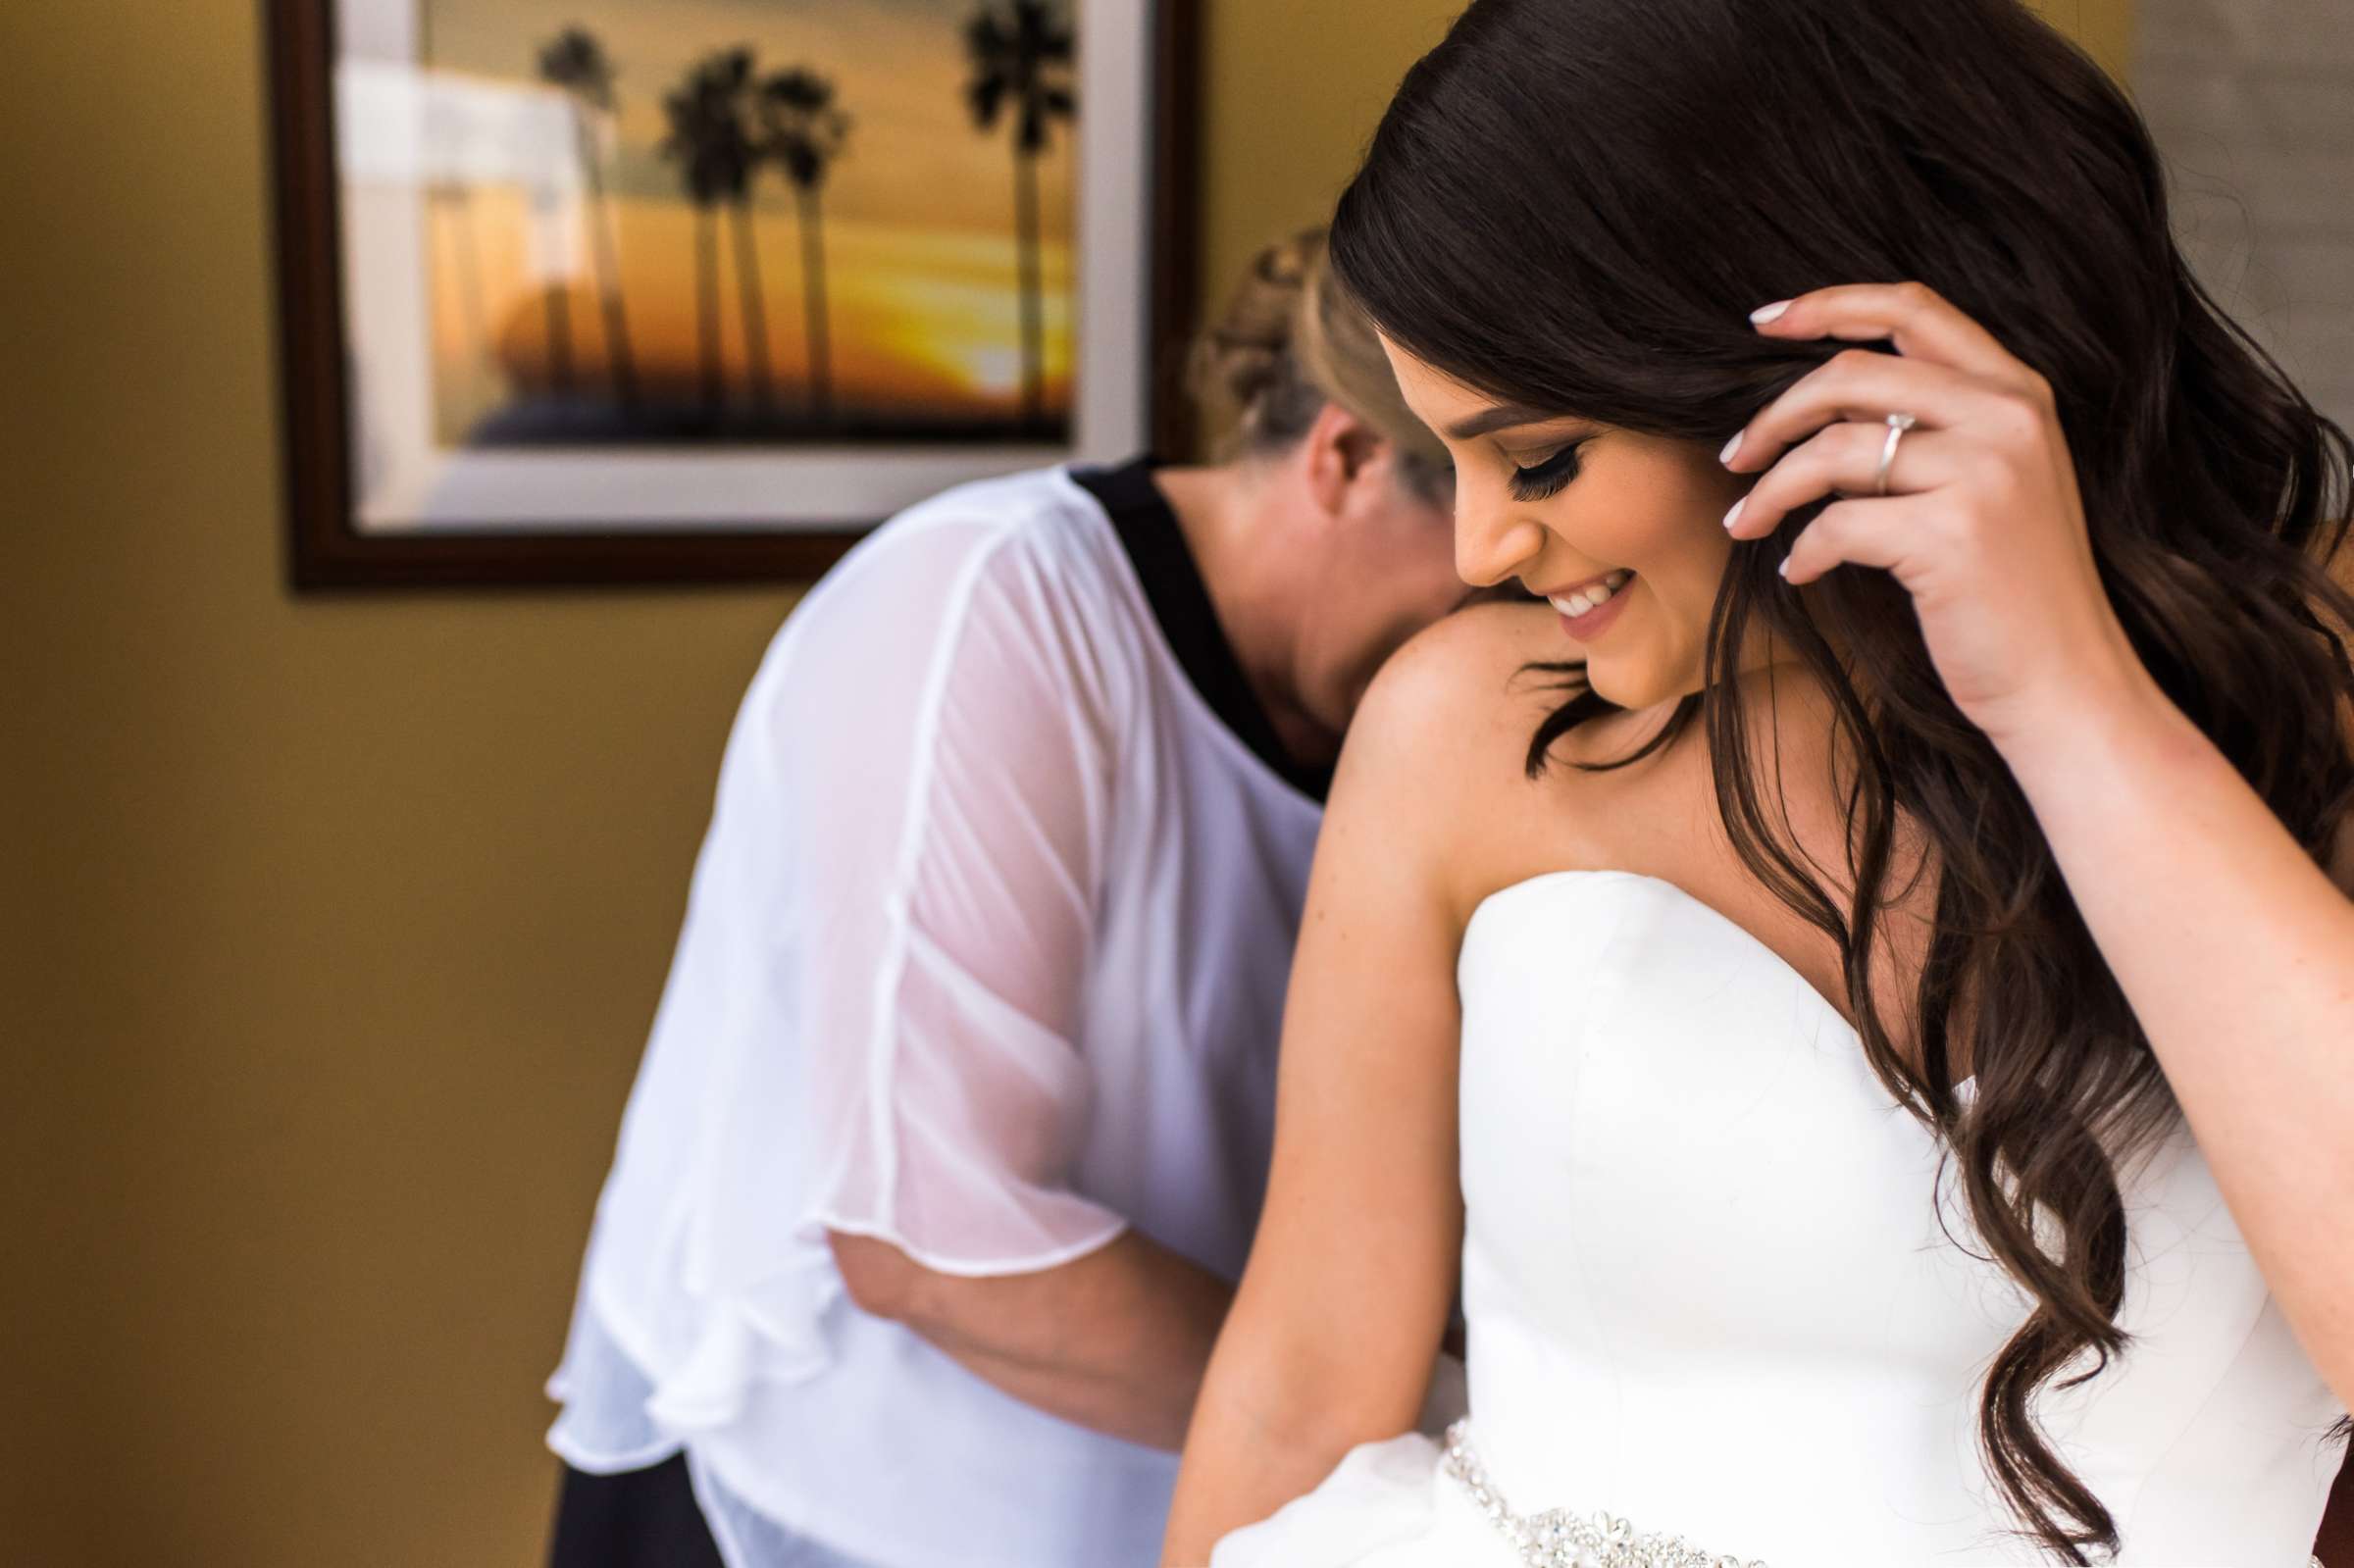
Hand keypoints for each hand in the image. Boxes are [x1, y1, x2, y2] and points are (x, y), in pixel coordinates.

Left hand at [1719, 282, 2148, 751]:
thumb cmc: (2012, 591)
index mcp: (2017, 391)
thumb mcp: (1992, 482)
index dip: (1828, 306)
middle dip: (1773, 415)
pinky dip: (1802, 551)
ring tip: (1746, 523)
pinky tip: (1800, 572)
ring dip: (1771, 490)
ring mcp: (1984, 473)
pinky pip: (1836, 525)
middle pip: (1851, 374)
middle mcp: (2007, 417)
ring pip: (1831, 451)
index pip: (1913, 307)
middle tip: (1734, 457)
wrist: (2067, 682)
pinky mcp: (1952, 535)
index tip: (1763, 322)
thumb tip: (1821, 404)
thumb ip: (1930, 427)